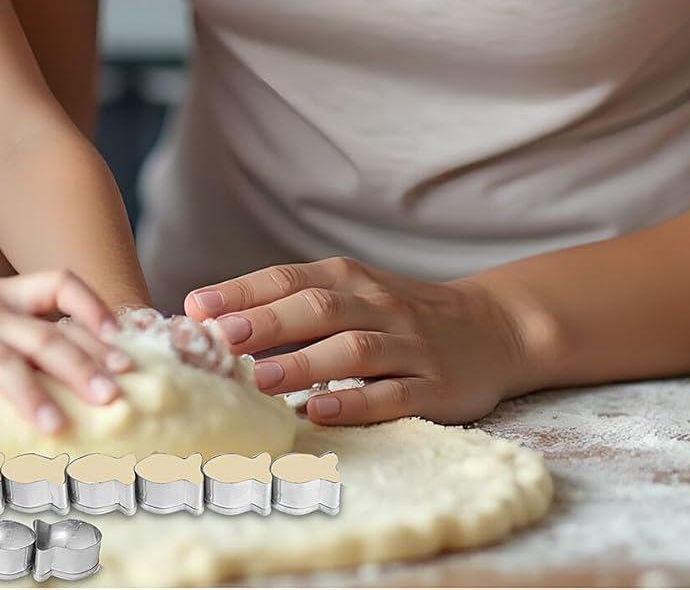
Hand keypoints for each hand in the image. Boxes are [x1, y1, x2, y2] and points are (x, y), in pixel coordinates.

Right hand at [0, 270, 135, 447]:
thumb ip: (19, 332)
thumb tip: (79, 372)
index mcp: (5, 296)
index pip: (60, 284)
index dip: (94, 308)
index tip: (121, 345)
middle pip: (42, 335)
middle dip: (81, 365)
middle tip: (114, 397)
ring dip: (30, 393)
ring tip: (57, 426)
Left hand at [182, 257, 544, 425]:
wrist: (493, 328)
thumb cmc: (398, 314)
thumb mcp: (351, 294)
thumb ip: (294, 304)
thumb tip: (214, 320)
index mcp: (348, 278)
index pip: (287, 279)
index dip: (242, 291)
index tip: (197, 307)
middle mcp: (377, 304)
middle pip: (317, 308)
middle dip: (267, 322)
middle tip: (223, 338)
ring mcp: (409, 344)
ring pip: (353, 349)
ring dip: (304, 363)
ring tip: (259, 379)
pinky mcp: (436, 385)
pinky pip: (393, 393)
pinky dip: (355, 402)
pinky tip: (319, 411)